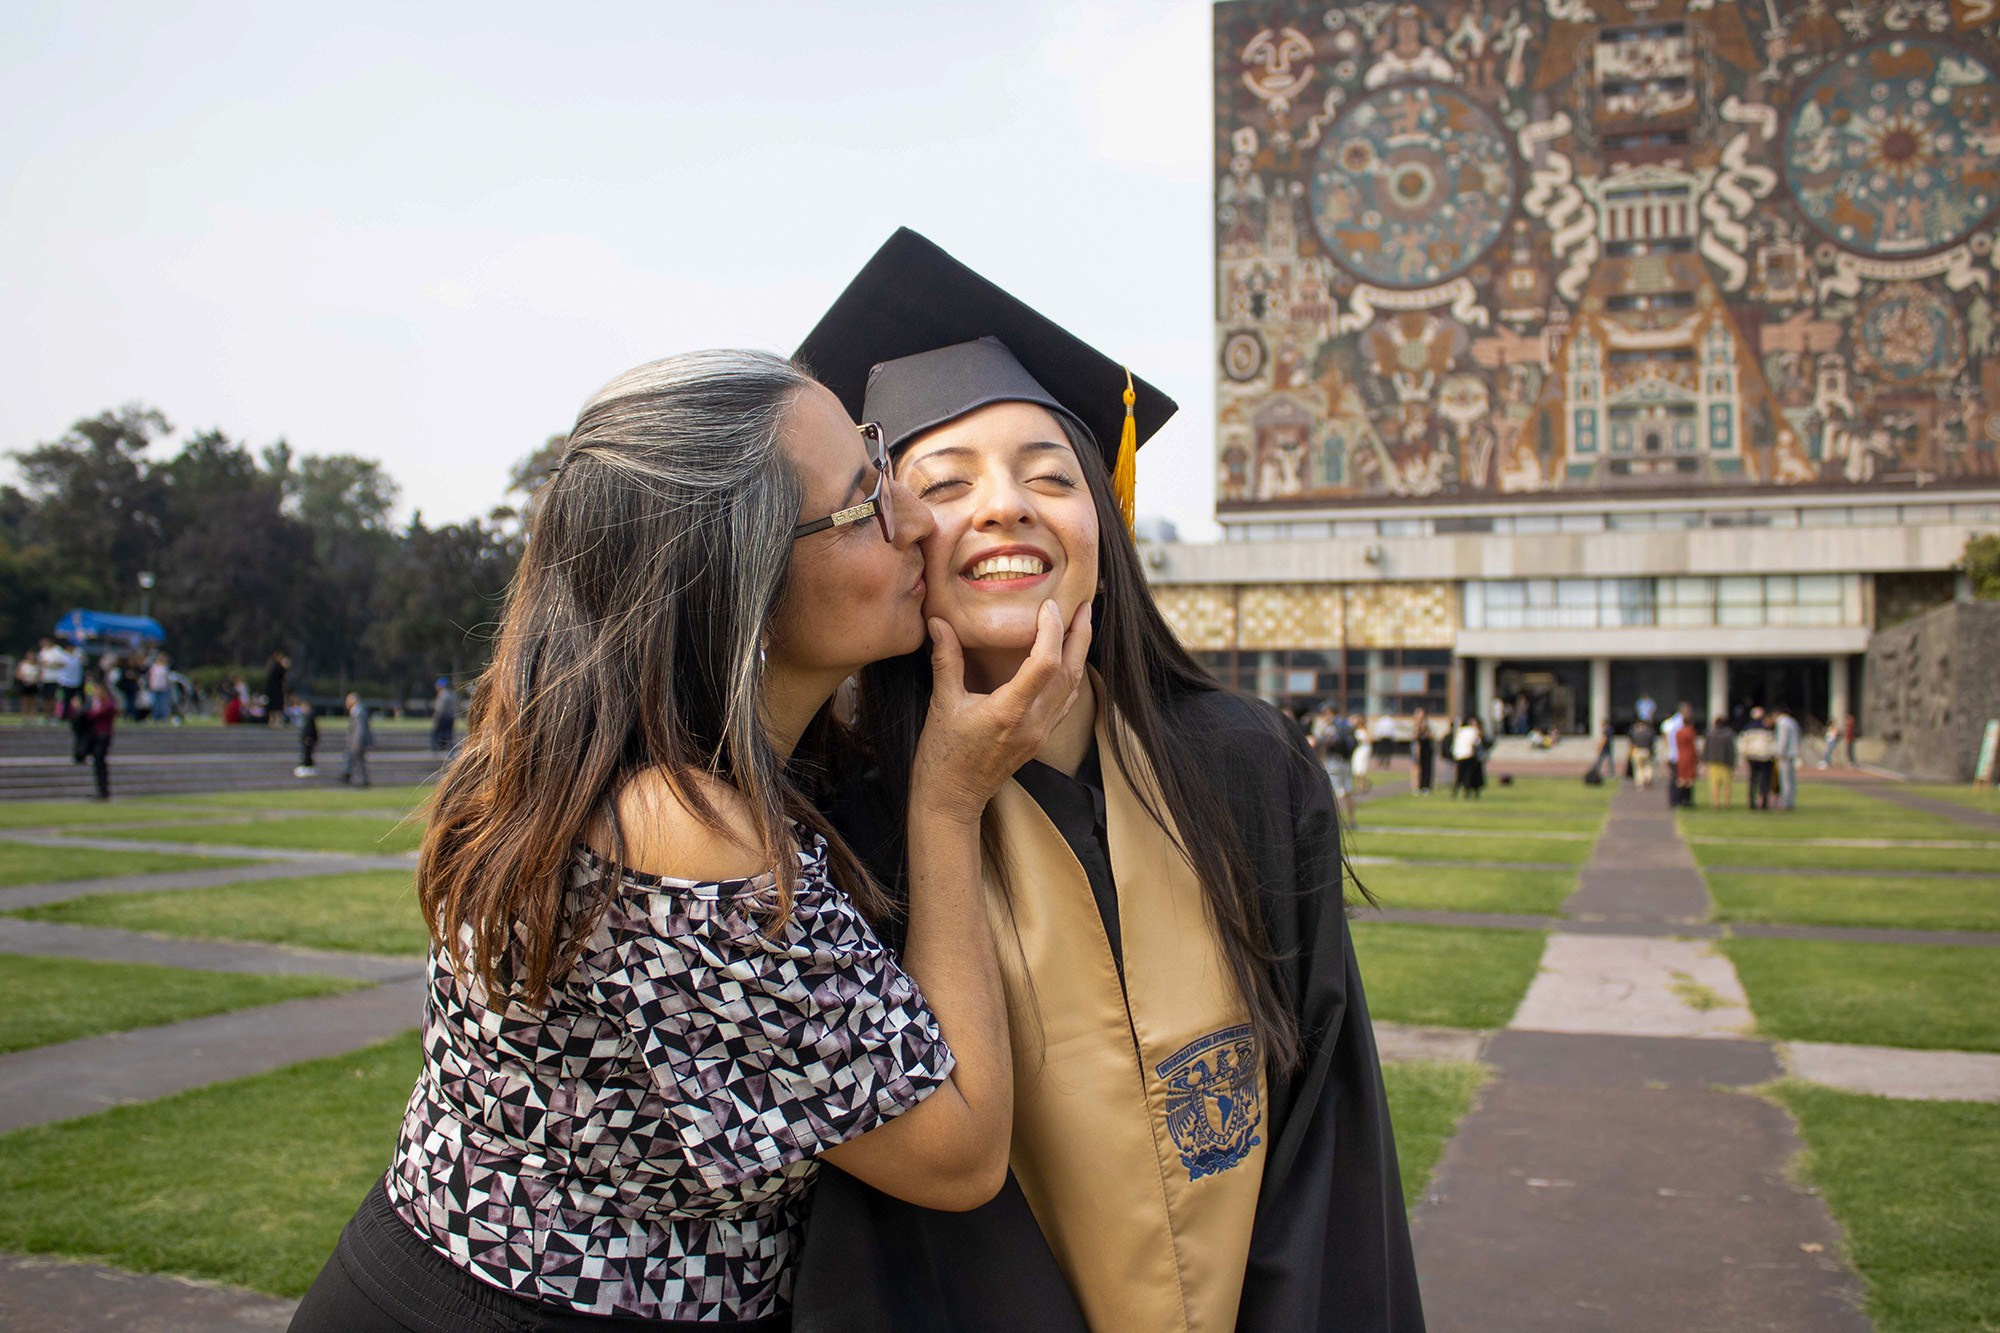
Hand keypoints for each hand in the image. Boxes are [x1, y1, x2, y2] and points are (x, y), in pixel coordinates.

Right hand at [912, 600, 1090, 823]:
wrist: (951, 799)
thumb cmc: (942, 756)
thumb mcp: (941, 705)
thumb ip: (946, 660)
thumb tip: (937, 621)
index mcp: (1009, 711)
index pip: (1045, 663)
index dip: (1051, 630)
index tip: (1048, 605)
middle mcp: (1033, 723)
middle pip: (1069, 672)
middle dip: (1079, 636)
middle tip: (1084, 606)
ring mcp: (1040, 733)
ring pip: (1072, 688)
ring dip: (1078, 654)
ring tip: (1080, 626)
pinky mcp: (1039, 740)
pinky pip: (1065, 704)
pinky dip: (1070, 678)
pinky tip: (1069, 662)